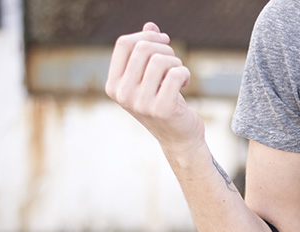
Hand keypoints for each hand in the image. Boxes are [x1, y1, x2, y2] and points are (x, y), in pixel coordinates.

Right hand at [105, 22, 204, 153]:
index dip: (146, 35)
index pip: (124, 44)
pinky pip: (176, 74)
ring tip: (180, 73)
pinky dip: (185, 73)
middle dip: (165, 48)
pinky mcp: (161, 108)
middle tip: (175, 61)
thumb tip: (150, 25)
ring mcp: (140, 103)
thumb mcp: (151, 77)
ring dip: (176, 62)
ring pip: (160, 60)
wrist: (179, 138)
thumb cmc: (164, 103)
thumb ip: (147, 51)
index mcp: (113, 84)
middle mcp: (122, 94)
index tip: (164, 41)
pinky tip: (186, 83)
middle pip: (143, 48)